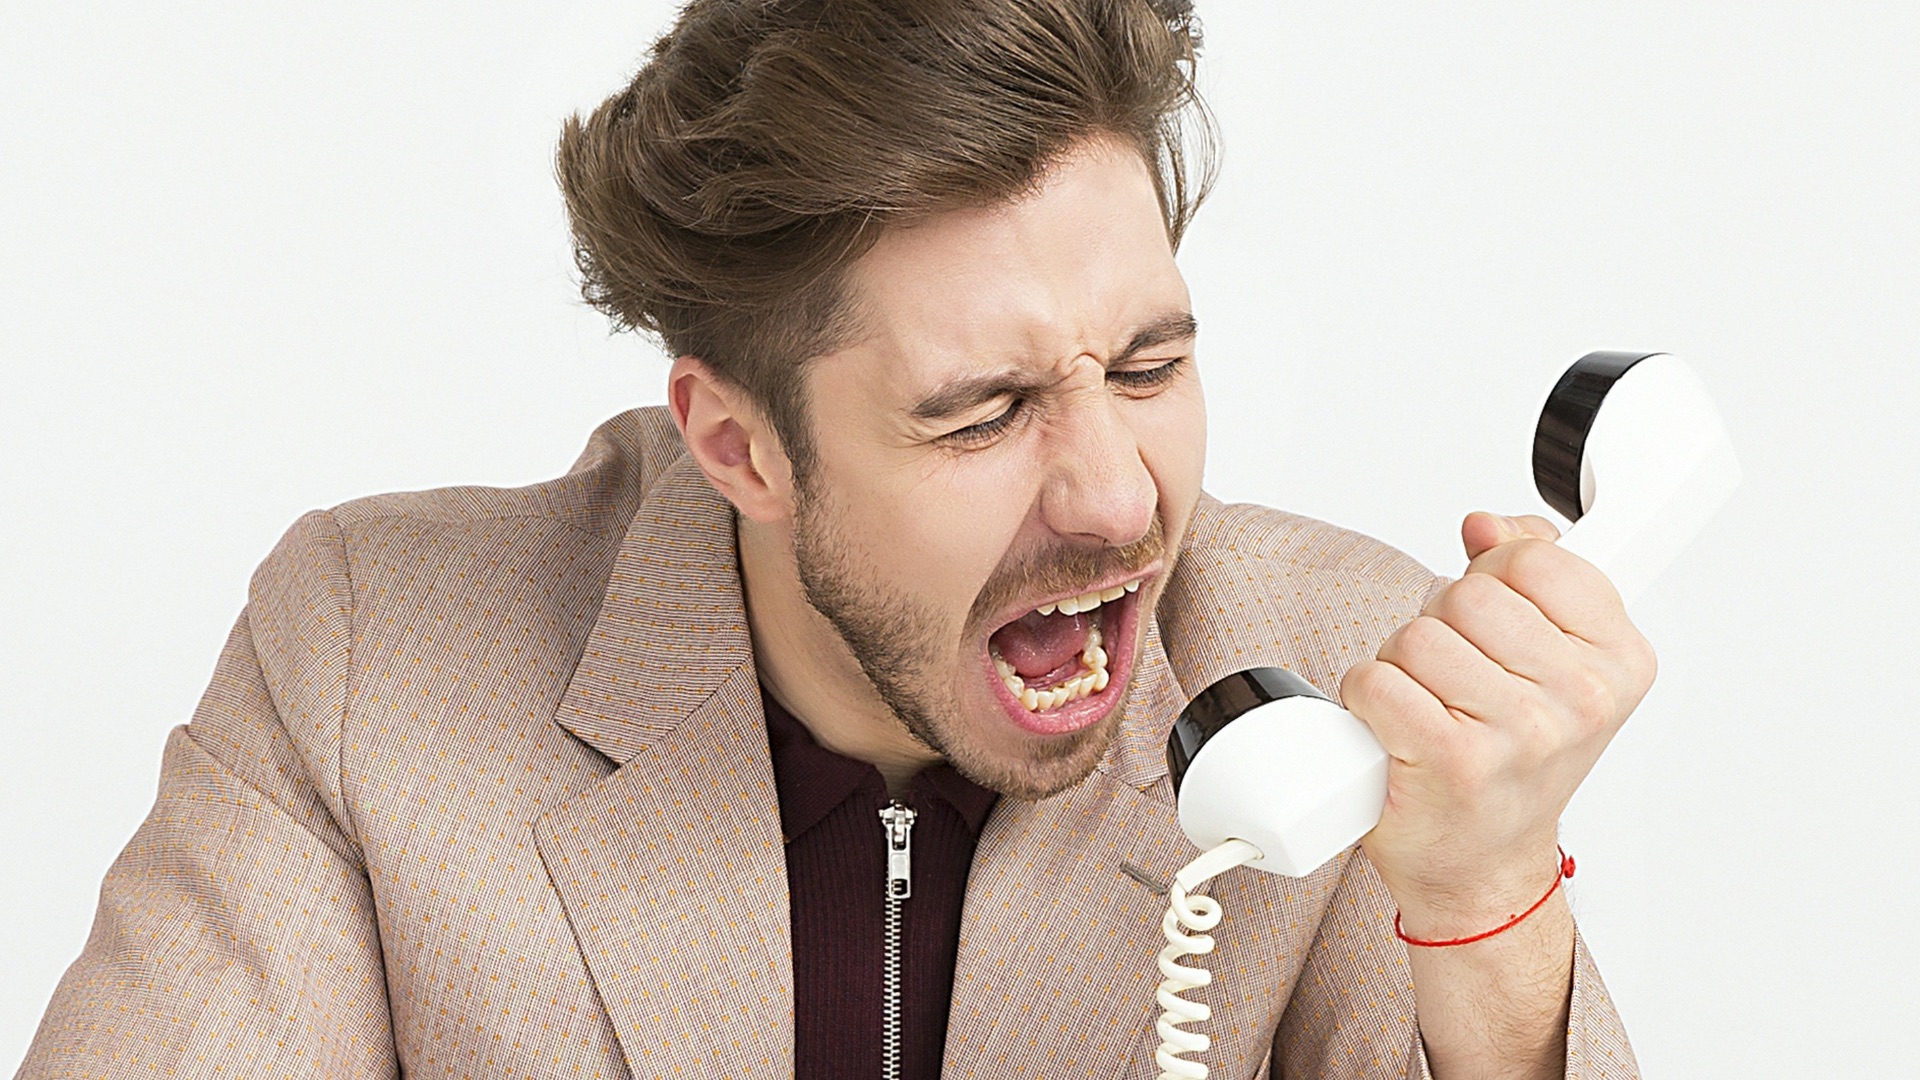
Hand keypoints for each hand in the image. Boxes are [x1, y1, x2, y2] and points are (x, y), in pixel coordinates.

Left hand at [1341, 511, 1656, 931]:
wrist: (1483, 865)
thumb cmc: (1512, 761)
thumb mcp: (1552, 660)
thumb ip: (1531, 572)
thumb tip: (1487, 525)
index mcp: (1620, 661)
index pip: (1535, 557)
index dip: (1494, 578)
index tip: (1500, 620)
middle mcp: (1581, 698)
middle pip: (1466, 595)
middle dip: (1442, 626)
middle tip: (1455, 680)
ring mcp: (1519, 732)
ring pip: (1415, 636)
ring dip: (1402, 666)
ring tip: (1430, 708)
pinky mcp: (1451, 760)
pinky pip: (1376, 681)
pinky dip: (1367, 699)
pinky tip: (1397, 732)